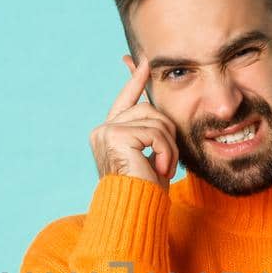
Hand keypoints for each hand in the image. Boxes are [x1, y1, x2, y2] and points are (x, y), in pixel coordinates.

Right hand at [88, 53, 178, 190]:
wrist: (133, 212)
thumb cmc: (144, 191)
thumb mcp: (152, 155)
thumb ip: (153, 133)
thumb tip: (158, 113)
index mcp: (109, 133)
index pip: (126, 100)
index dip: (135, 80)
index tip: (142, 61)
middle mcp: (103, 130)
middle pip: (149, 109)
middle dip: (167, 134)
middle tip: (167, 162)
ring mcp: (107, 131)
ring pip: (156, 121)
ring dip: (168, 147)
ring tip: (163, 169)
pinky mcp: (116, 135)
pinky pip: (155, 132)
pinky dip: (165, 151)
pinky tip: (159, 169)